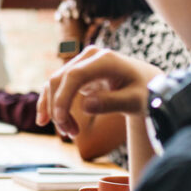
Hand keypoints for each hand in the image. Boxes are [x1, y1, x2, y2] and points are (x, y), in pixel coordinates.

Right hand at [36, 46, 162, 136]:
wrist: (148, 85)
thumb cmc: (145, 92)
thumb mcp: (135, 100)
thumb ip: (112, 102)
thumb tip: (85, 106)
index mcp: (105, 59)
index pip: (75, 76)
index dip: (63, 97)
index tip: (60, 120)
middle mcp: (89, 57)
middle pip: (60, 80)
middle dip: (59, 109)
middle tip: (71, 134)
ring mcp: (81, 63)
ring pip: (54, 85)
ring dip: (55, 110)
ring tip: (70, 133)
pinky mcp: (76, 73)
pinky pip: (56, 87)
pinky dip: (49, 103)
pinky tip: (43, 120)